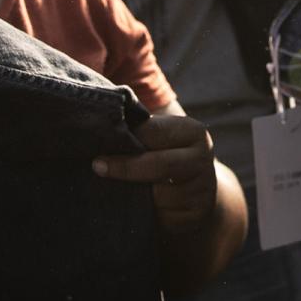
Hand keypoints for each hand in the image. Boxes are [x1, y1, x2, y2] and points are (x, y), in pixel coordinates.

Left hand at [96, 111, 221, 236]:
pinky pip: (164, 217)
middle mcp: (203, 159)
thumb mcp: (158, 129)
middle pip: (161, 165)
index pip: (154, 131)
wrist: (192, 191)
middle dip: (126, 167)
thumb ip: (145, 110)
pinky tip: (136, 206)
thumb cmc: (164, 154)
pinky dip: (146, 214)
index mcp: (193, 132)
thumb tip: (127, 83)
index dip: (125, 136)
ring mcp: (202, 189)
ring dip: (135, 194)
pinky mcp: (196, 216)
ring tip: (117, 187)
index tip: (99, 140)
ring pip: (160, 195)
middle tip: (97, 166)